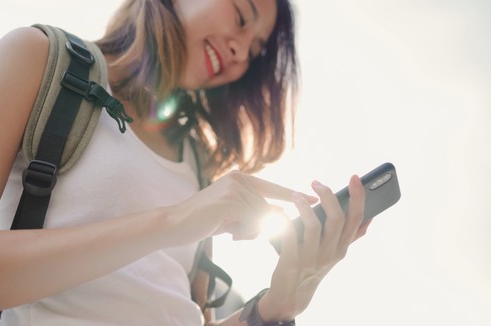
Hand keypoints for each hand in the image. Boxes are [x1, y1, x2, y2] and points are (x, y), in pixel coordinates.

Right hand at [166, 170, 316, 245]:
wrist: (174, 224)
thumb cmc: (203, 222)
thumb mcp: (233, 216)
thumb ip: (254, 214)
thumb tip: (281, 220)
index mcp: (241, 179)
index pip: (273, 188)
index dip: (294, 194)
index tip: (316, 197)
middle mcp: (240, 178)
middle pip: (267, 209)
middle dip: (255, 228)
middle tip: (235, 233)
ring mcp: (236, 187)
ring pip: (262, 217)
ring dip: (248, 231)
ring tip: (227, 230)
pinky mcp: (232, 199)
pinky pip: (254, 220)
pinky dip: (245, 231)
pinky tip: (227, 232)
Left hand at [258, 175, 370, 321]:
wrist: (292, 295)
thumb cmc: (314, 267)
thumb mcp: (335, 254)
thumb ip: (351, 236)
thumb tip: (370, 217)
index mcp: (342, 247)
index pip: (356, 219)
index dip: (358, 197)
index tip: (355, 177)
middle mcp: (330, 252)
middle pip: (337, 219)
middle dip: (329, 196)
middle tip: (316, 182)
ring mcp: (311, 258)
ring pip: (314, 226)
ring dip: (304, 206)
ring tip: (296, 195)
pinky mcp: (291, 262)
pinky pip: (289, 236)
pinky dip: (283, 221)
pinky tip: (279, 211)